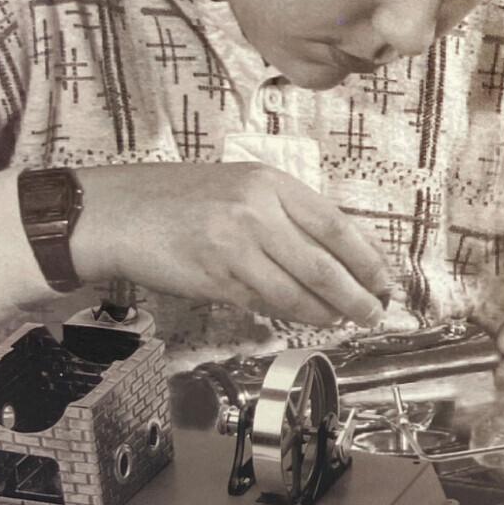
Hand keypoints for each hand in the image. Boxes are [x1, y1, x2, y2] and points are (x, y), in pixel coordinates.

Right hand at [70, 163, 390, 326]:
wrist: (119, 213)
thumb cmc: (181, 200)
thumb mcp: (242, 187)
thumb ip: (286, 213)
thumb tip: (336, 254)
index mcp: (270, 184)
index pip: (336, 225)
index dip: (367, 258)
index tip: (384, 280)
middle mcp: (256, 211)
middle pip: (324, 264)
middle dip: (357, 294)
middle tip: (374, 312)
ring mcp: (235, 246)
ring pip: (297, 291)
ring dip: (326, 312)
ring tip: (344, 320)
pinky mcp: (215, 279)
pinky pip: (265, 303)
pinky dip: (291, 314)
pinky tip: (305, 318)